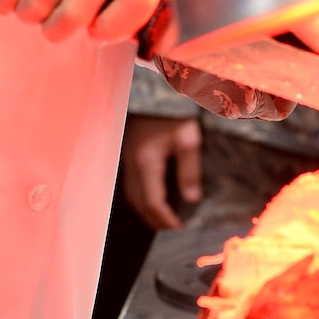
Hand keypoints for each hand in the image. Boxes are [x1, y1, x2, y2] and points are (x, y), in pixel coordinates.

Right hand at [122, 117, 202, 231]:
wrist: (156, 89)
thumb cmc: (174, 112)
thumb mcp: (188, 139)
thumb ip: (189, 171)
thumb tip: (191, 200)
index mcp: (146, 162)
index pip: (152, 202)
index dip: (165, 219)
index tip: (179, 229)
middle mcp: (132, 163)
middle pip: (138, 202)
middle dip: (154, 220)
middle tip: (172, 230)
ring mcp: (128, 158)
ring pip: (132, 194)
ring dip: (147, 210)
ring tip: (165, 218)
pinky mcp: (130, 152)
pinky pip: (132, 183)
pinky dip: (143, 196)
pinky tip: (156, 196)